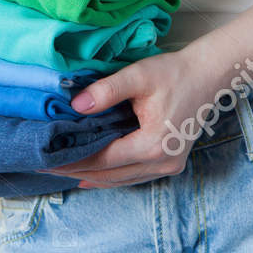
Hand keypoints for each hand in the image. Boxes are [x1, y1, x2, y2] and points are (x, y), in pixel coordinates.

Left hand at [43, 48, 227, 188]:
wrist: (208, 75)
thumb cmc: (174, 73)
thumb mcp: (138, 76)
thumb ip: (106, 90)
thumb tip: (75, 105)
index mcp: (153, 145)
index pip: (102, 160)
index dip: (72, 162)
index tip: (45, 162)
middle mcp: (162, 162)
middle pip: (109, 175)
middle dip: (76, 172)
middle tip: (45, 168)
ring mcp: (169, 166)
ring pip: (121, 180)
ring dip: (92, 176)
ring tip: (62, 170)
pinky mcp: (170, 163)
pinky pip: (133, 176)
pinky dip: (110, 175)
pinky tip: (91, 173)